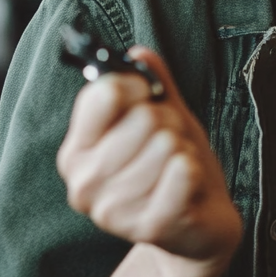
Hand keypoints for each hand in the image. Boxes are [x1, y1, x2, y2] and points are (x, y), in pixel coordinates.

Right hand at [57, 46, 241, 276]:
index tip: (147, 94)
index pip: (103, 93)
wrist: (198, 224)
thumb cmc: (174, 167)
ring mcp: (114, 209)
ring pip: (166, 143)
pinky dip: (195, 169)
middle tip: (169, 146)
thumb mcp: (164, 117)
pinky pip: (182, 169)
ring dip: (183, 150)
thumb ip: (152, 83)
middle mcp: (85, 182)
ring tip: (177, 168)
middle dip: (169, 124)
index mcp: (77, 151)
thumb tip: (139, 51)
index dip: (135, 85)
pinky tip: (187, 186)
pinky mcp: (148, 225)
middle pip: (143, 117)